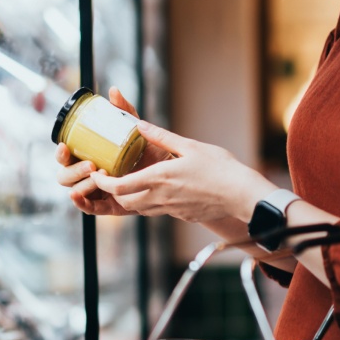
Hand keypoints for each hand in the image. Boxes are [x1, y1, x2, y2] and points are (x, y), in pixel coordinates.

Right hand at [55, 87, 167, 215]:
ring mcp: (97, 191)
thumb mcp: (136, 130)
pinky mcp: (108, 206)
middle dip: (73, 170)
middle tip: (91, 164)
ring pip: (76, 190)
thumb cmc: (150, 151)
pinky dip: (81, 203)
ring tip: (97, 176)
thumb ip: (125, 112)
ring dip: (82, 184)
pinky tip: (77, 196)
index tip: (65, 145)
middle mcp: (89, 175)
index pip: (66, 156)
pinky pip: (90, 208)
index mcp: (89, 156)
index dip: (61, 153)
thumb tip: (113, 91)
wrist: (171, 172)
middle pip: (65, 175)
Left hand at [90, 122, 271, 223]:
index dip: (102, 183)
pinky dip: (150, 203)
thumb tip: (140, 124)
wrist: (241, 195)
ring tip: (131, 183)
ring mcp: (170, 210)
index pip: (119, 188)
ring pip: (140, 209)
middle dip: (113, 193)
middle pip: (125, 202)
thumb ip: (162, 137)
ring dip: (130, 199)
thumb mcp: (189, 146)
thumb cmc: (220, 168)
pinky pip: (158, 211)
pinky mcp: (181, 215)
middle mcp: (160, 198)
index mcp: (159, 179)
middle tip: (110, 179)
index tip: (97, 174)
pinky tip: (158, 190)